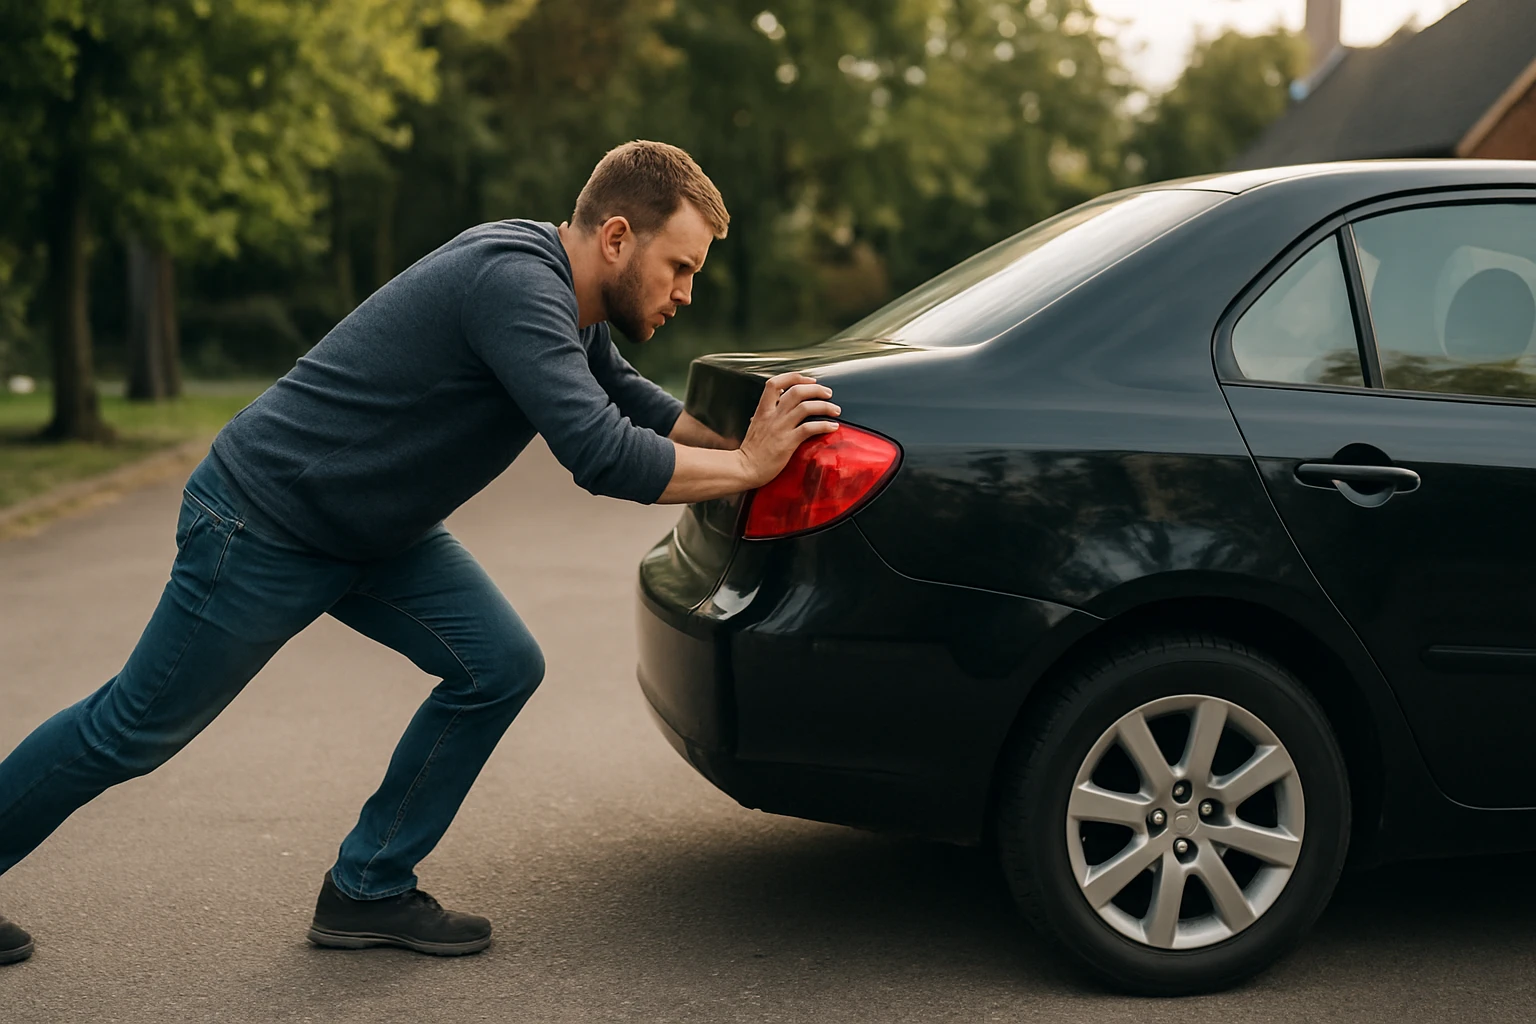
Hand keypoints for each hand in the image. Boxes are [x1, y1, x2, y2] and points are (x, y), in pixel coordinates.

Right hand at [737, 372, 840, 487]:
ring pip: (806, 407)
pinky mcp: (788, 442)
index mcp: (763, 410)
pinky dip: (824, 425)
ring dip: (824, 406)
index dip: (793, 377)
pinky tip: (832, 426)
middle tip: (827, 393)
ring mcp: (780, 428)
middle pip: (796, 391)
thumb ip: (766, 414)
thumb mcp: (756, 425)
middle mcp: (772, 416)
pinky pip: (809, 428)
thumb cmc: (751, 451)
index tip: (808, 380)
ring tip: (835, 410)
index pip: (775, 383)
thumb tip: (776, 405)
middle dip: (816, 389)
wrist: (744, 468)